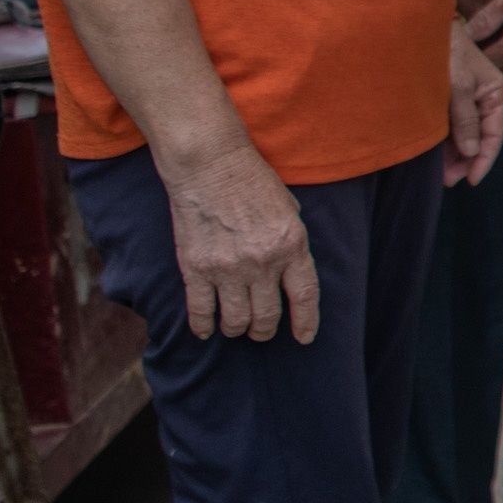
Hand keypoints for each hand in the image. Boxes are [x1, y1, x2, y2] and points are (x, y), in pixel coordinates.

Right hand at [159, 137, 316, 342]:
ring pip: (236, 320)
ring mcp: (227, 267)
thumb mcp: (289, 209)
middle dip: (265, 329)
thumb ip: (292, 242)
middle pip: (267, 315)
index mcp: (292, 245)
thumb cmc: (252, 181)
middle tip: (261, 330)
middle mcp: (262, 262)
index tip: (304, 338)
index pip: (304, 296)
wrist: (210, 164)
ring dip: (237, 329)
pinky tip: (206, 331)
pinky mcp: (196, 267)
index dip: (306, 322)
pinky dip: (204, 326)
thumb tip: (290, 270)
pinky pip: (200, 310)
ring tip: (236, 328)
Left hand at [446, 24, 502, 186]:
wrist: (422, 26)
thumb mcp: (458, 87)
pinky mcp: (452, 95)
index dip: (484, 159)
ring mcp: (469, 97)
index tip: (470, 180)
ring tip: (440, 172)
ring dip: (455, 153)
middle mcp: (486, 98)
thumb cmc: (446, 52)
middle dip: (466, 160)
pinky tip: (436, 153)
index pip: (495, 134)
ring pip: (466, 132)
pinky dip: (447, 140)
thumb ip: (466, 120)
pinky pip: (454, 123)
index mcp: (496, 94)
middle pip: (480, 136)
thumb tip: (472, 152)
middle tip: (448, 180)